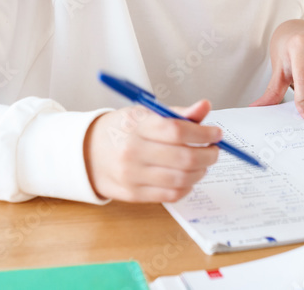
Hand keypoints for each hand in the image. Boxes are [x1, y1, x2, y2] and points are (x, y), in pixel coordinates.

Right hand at [83, 100, 220, 201]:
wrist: (88, 152)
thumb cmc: (123, 129)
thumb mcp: (145, 113)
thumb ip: (177, 113)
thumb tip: (205, 107)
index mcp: (136, 125)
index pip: (176, 130)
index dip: (203, 133)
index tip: (216, 133)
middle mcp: (132, 151)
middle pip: (183, 157)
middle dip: (208, 155)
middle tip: (215, 150)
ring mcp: (132, 175)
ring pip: (180, 179)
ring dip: (200, 171)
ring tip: (203, 163)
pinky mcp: (133, 195)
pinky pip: (170, 195)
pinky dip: (187, 186)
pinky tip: (189, 176)